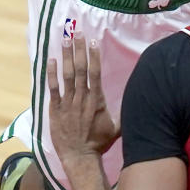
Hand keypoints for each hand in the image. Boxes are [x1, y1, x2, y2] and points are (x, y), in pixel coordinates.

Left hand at [47, 34, 119, 159]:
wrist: (79, 157)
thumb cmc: (99, 142)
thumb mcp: (116, 127)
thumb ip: (123, 111)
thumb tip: (138, 100)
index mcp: (97, 100)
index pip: (95, 72)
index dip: (94, 55)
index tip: (93, 40)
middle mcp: (82, 98)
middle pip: (80, 68)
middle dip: (78, 49)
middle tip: (76, 32)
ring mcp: (68, 103)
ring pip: (67, 75)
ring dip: (65, 56)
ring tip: (64, 39)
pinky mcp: (55, 109)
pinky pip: (53, 89)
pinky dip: (51, 74)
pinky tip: (50, 61)